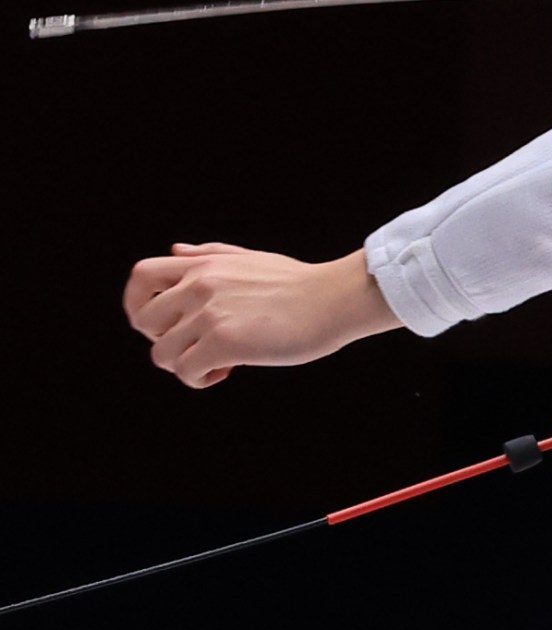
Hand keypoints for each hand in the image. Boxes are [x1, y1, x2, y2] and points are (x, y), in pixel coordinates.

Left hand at [123, 245, 399, 387]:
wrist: (336, 298)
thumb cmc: (302, 283)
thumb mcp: (251, 259)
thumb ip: (210, 255)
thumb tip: (177, 250)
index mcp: (204, 265)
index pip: (141, 277)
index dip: (137, 303)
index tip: (159, 323)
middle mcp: (199, 286)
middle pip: (145, 322)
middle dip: (164, 341)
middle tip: (196, 347)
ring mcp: (210, 314)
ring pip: (163, 353)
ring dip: (183, 365)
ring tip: (216, 364)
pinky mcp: (225, 342)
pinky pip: (186, 371)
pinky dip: (198, 379)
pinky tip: (225, 372)